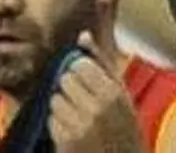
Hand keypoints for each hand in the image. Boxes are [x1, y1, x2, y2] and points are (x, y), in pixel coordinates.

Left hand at [49, 32, 145, 152]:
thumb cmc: (124, 127)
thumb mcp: (122, 92)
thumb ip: (102, 62)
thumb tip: (83, 35)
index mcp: (113, 92)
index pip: (79, 64)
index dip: (81, 70)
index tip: (90, 80)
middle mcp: (96, 108)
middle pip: (64, 80)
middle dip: (71, 87)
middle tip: (84, 99)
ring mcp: (79, 127)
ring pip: (54, 99)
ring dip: (63, 106)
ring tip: (79, 115)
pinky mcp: (66, 143)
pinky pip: (51, 120)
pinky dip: (58, 123)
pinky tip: (73, 129)